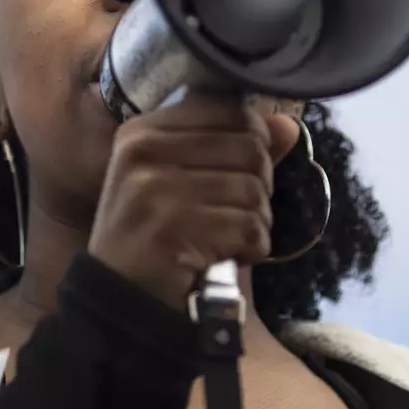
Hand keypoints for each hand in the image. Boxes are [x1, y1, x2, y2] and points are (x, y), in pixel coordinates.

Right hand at [86, 91, 300, 309]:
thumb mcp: (181, 181)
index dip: (252, 142)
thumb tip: (289, 126)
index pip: (228, 109)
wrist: (120, 299)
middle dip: (257, 187)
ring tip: (225, 239)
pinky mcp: (173, 230)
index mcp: (144, 131)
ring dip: (254, 223)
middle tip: (232, 214)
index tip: (234, 174)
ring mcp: (156, 189)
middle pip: (249, 148)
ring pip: (253, 191)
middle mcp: (145, 151)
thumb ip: (235, 148)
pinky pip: (249, 228)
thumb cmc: (154, 237)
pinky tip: (224, 258)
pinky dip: (250, 249)